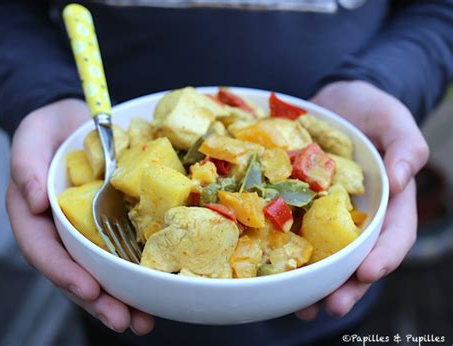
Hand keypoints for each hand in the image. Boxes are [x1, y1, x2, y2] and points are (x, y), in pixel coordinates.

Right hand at [6, 99, 153, 334]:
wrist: (79, 122)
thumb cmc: (50, 129)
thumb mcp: (32, 135)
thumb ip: (25, 164)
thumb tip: (33, 201)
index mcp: (35, 216)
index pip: (44, 251)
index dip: (64, 273)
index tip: (88, 290)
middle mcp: (61, 230)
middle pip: (75, 273)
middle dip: (99, 301)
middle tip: (126, 321)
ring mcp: (87, 230)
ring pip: (101, 271)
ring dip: (122, 298)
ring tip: (144, 320)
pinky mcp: (111, 223)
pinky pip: (122, 250)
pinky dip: (136, 272)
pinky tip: (155, 289)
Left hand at [296, 80, 428, 319]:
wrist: (335, 102)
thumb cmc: (371, 110)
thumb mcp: (393, 119)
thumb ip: (406, 146)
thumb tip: (400, 179)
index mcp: (390, 202)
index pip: (393, 236)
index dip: (383, 258)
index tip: (367, 274)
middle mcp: (360, 216)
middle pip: (358, 258)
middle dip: (347, 286)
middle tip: (329, 307)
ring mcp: (330, 214)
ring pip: (328, 256)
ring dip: (316, 283)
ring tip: (301, 307)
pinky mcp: (303, 206)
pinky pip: (297, 233)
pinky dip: (289, 255)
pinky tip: (274, 273)